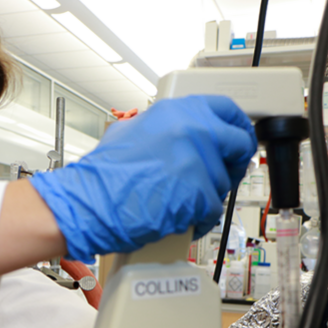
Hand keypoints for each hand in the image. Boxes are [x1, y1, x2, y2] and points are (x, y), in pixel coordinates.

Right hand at [28, 95, 256, 261]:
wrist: (89, 203)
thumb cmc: (101, 176)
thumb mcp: (129, 132)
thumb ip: (162, 127)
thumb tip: (180, 133)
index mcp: (177, 111)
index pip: (227, 110)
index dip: (237, 127)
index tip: (237, 139)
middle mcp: (192, 130)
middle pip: (238, 144)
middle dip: (233, 162)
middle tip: (222, 173)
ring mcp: (198, 162)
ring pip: (224, 181)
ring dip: (208, 194)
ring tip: (181, 200)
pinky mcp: (198, 194)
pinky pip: (213, 209)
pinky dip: (198, 217)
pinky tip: (179, 216)